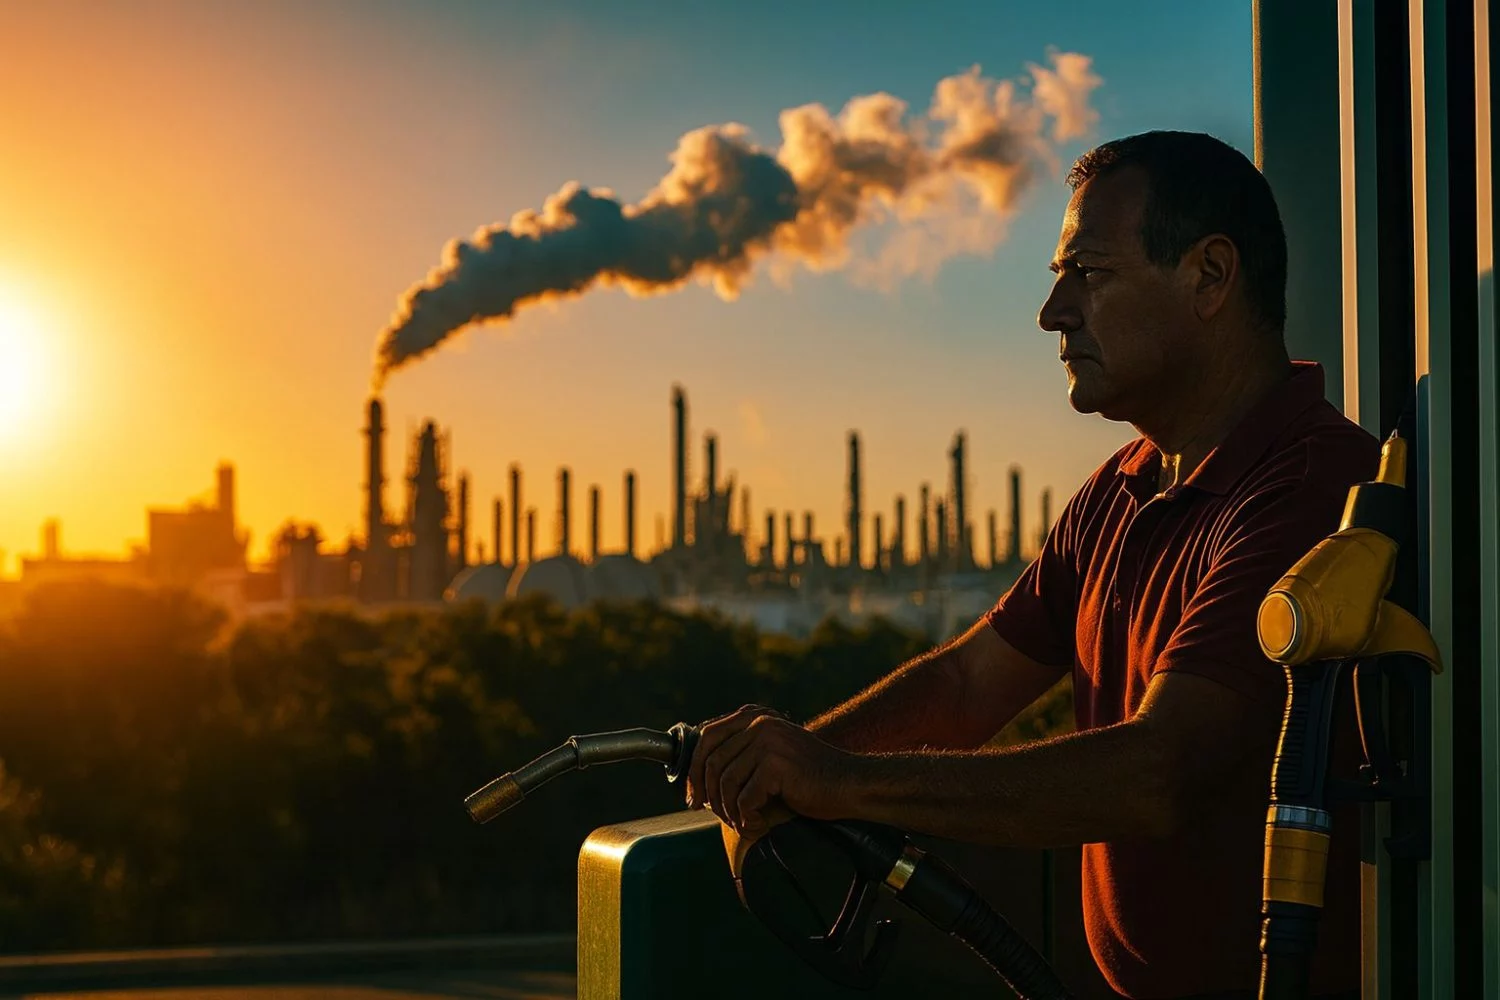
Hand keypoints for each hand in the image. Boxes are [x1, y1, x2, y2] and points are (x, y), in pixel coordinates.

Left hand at [687, 704, 858, 832]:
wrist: (849, 784)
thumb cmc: (808, 777)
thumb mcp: (771, 754)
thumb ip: (741, 753)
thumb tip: (697, 778)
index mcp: (755, 715)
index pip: (707, 737)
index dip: (693, 769)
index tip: (693, 796)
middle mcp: (759, 722)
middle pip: (711, 761)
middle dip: (707, 794)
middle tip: (713, 815)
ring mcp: (768, 741)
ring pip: (725, 783)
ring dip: (729, 811)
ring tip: (743, 822)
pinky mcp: (776, 765)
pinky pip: (744, 799)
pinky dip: (747, 818)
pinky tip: (758, 824)